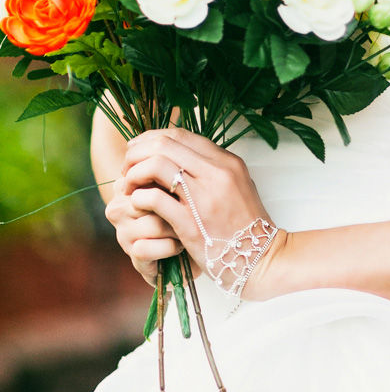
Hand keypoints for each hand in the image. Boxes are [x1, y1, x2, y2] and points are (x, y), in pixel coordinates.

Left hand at [120, 127, 276, 294]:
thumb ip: (213, 168)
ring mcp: (203, 197)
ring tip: (129, 186)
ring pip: (156, 165)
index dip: (152, 138)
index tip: (138, 151)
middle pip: (165, 144)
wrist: (260, 256)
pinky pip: (154, 198)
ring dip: (134, 173)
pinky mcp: (190, 223)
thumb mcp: (237, 184)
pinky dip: (138, 197)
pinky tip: (137, 204)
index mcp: (227, 161)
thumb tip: (182, 156)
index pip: (180, 135)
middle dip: (137, 153)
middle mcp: (216, 173)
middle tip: (127, 168)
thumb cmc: (246, 223)